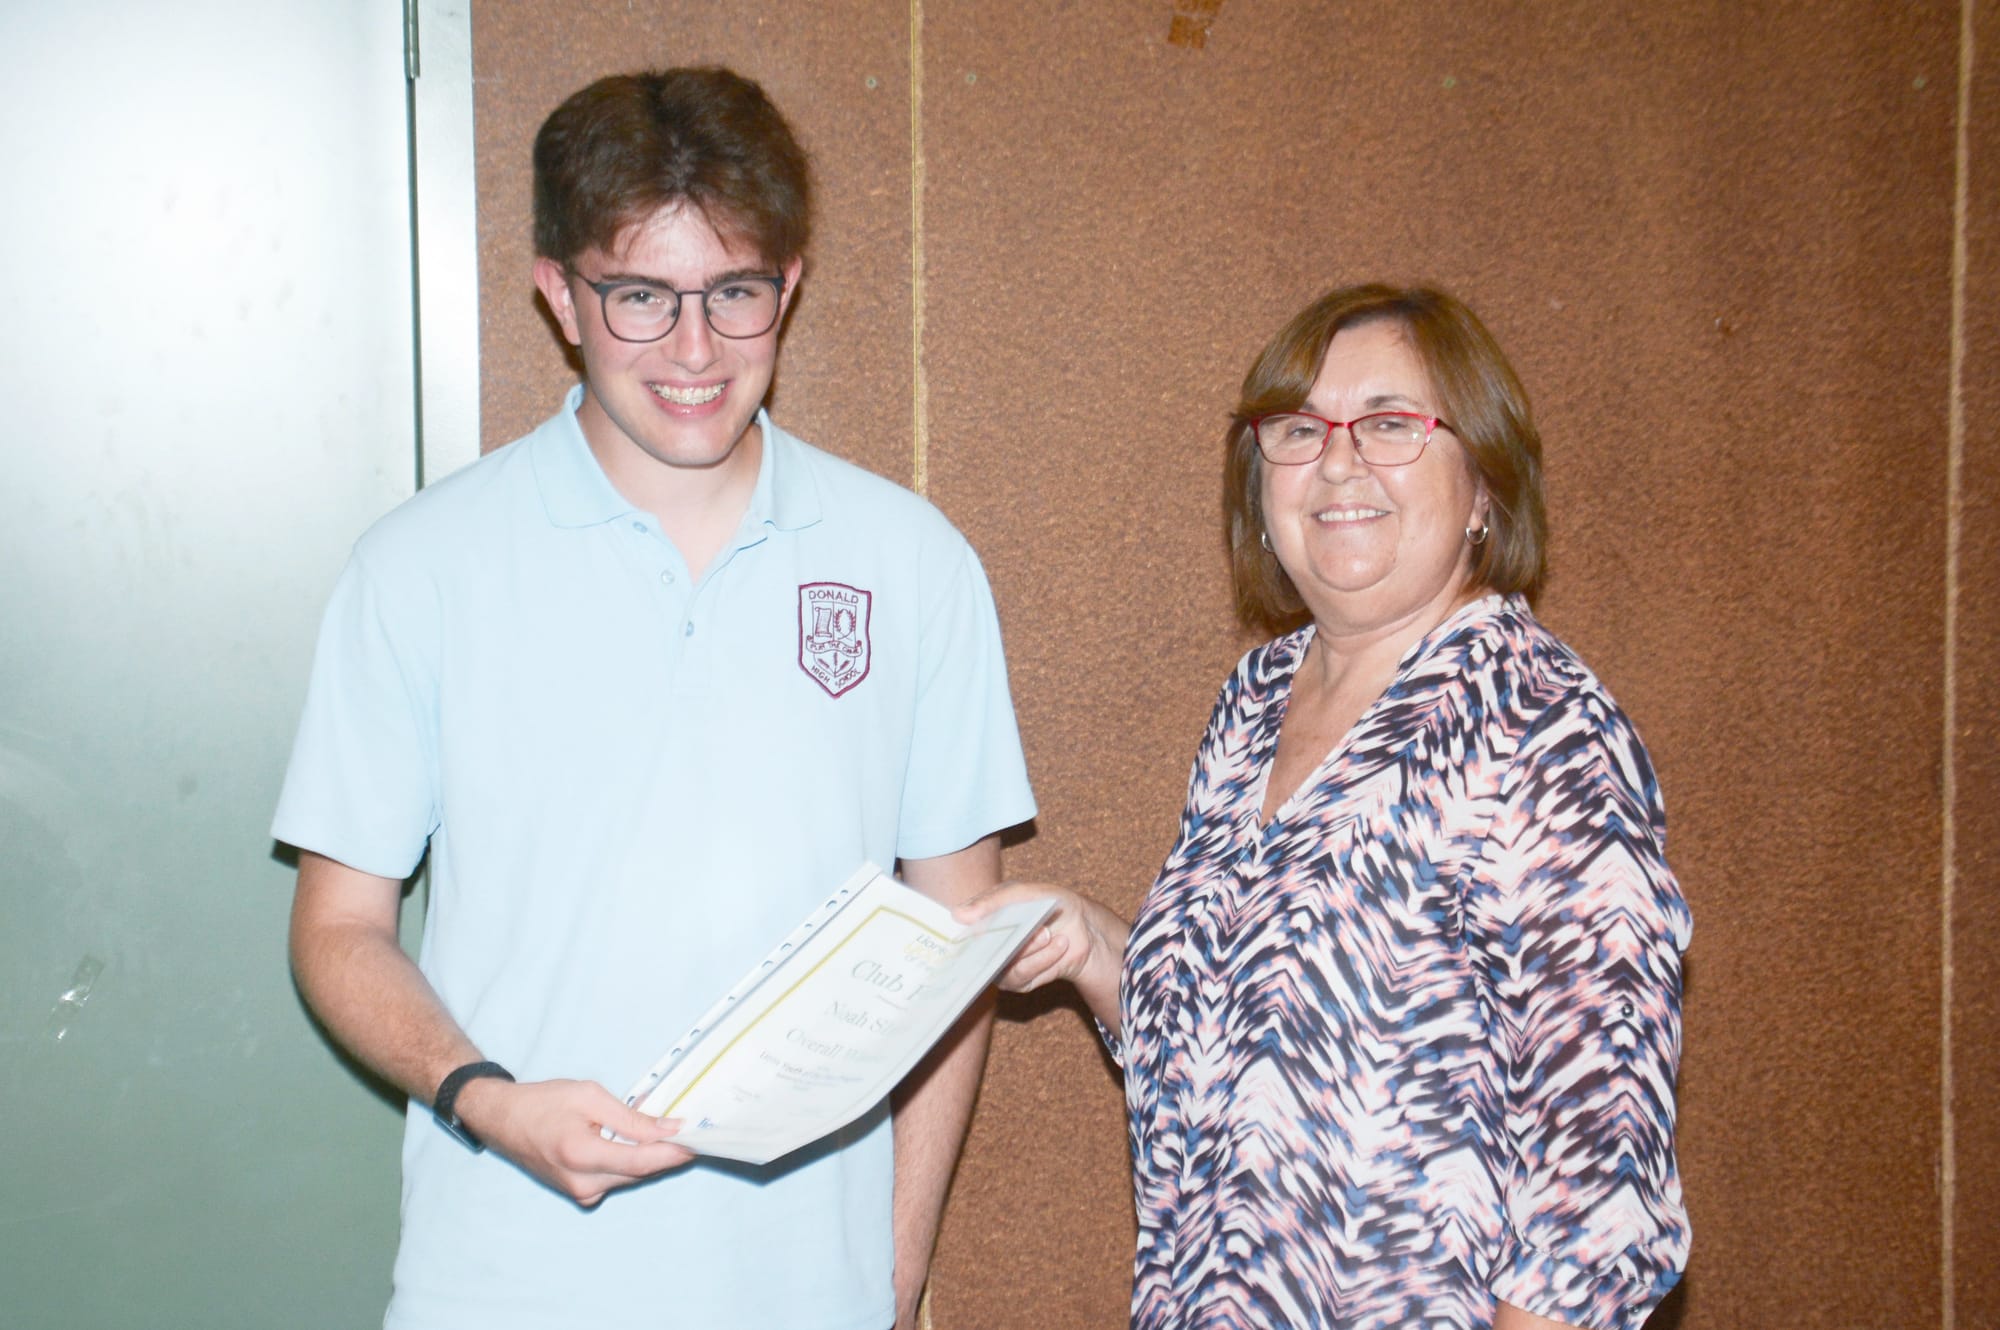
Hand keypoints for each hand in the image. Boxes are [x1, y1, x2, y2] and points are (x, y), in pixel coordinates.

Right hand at [454, 1076, 693, 1206]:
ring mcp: (579, 1193)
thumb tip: (670, 1128)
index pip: (642, 1160)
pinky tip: (640, 1142)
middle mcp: (582, 1183)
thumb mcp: (590, 1097)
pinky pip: (617, 1179)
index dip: (675, 1152)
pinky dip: (632, 1161)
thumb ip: (632, 1118)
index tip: (700, 1139)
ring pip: (630, 1176)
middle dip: (669, 1153)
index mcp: (582, 1155)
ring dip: (652, 1157)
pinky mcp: (579, 1193)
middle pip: (640, 1172)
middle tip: (694, 1132)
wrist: (503, 1120)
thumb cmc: (543, 1102)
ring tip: (669, 1132)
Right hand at [956, 881, 1124, 997]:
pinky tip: (1058, 945)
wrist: (1083, 926)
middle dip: (1006, 939)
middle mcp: (987, 946)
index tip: (968, 927)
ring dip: (1030, 948)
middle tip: (1030, 928)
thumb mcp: (1021, 893)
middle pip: (979, 952)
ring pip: (1004, 964)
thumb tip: (958, 914)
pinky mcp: (1019, 981)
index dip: (959, 933)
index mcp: (982, 921)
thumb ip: (991, 902)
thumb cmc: (1050, 904)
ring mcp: (1001, 965)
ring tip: (1048, 933)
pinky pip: (1023, 975)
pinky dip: (1043, 958)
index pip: (958, 932)